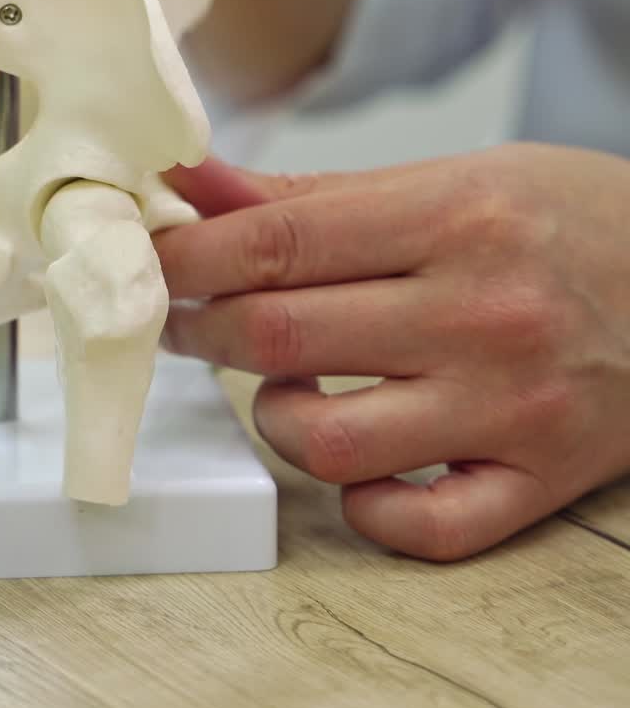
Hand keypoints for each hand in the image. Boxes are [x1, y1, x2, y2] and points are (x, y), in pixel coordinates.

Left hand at [156, 146, 629, 560]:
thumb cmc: (562, 218)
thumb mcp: (447, 178)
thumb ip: (312, 196)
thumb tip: (194, 188)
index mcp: (453, 218)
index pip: (274, 242)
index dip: (185, 257)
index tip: (145, 263)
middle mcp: (482, 315)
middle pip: (280, 335)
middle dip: (201, 328)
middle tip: (183, 317)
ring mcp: (513, 408)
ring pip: (329, 443)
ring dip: (271, 415)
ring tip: (278, 383)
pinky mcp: (542, 479)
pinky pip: (419, 529)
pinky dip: (361, 505)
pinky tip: (355, 462)